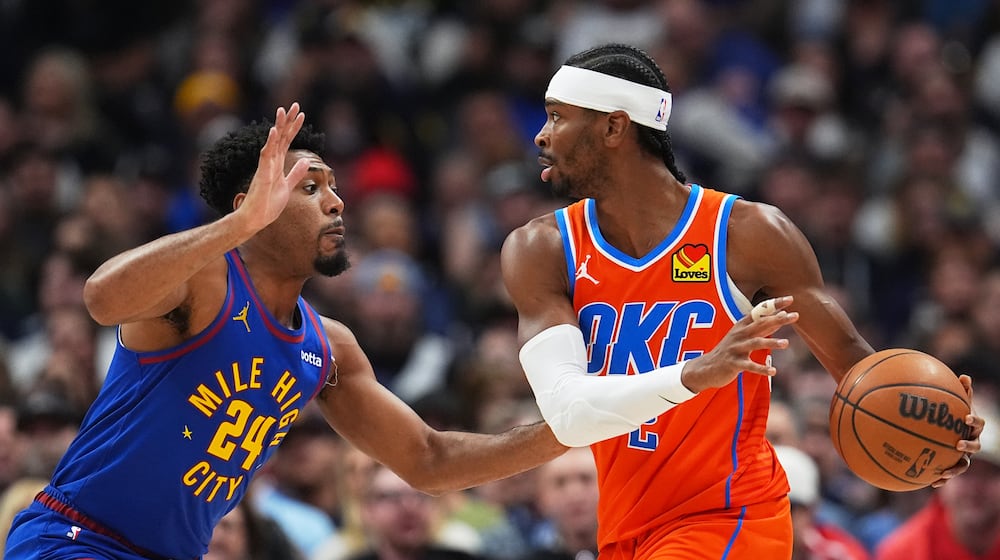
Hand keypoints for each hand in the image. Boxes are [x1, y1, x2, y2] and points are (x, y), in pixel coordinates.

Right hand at [236, 103, 310, 232]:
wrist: (255, 220)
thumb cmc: (268, 204)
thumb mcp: (287, 185)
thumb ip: (296, 173)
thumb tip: (306, 161)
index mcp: (277, 163)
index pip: (286, 141)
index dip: (294, 127)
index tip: (301, 113)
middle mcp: (271, 162)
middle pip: (280, 137)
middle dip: (287, 121)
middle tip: (294, 105)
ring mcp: (265, 167)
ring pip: (273, 143)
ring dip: (278, 127)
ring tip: (282, 111)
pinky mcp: (262, 175)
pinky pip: (266, 157)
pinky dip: (270, 144)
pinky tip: (274, 132)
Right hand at [681, 296, 797, 392]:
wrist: (707, 368)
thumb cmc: (730, 350)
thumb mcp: (743, 336)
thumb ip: (762, 328)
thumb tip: (781, 317)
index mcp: (742, 326)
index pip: (759, 311)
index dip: (774, 305)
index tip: (790, 299)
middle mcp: (739, 334)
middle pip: (760, 324)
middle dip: (777, 319)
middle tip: (795, 315)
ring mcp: (735, 348)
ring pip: (755, 343)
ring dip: (771, 343)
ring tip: (786, 343)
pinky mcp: (733, 363)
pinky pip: (749, 365)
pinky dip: (761, 368)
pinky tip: (773, 371)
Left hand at [931, 374, 984, 487]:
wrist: (947, 432)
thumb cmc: (951, 415)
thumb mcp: (955, 404)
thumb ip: (960, 392)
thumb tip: (964, 376)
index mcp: (972, 428)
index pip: (979, 424)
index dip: (975, 421)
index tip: (966, 417)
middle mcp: (971, 443)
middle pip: (975, 447)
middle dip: (968, 446)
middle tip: (957, 444)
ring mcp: (963, 456)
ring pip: (963, 465)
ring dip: (955, 469)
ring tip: (945, 473)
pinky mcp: (952, 466)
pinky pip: (948, 474)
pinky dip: (941, 480)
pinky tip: (931, 483)